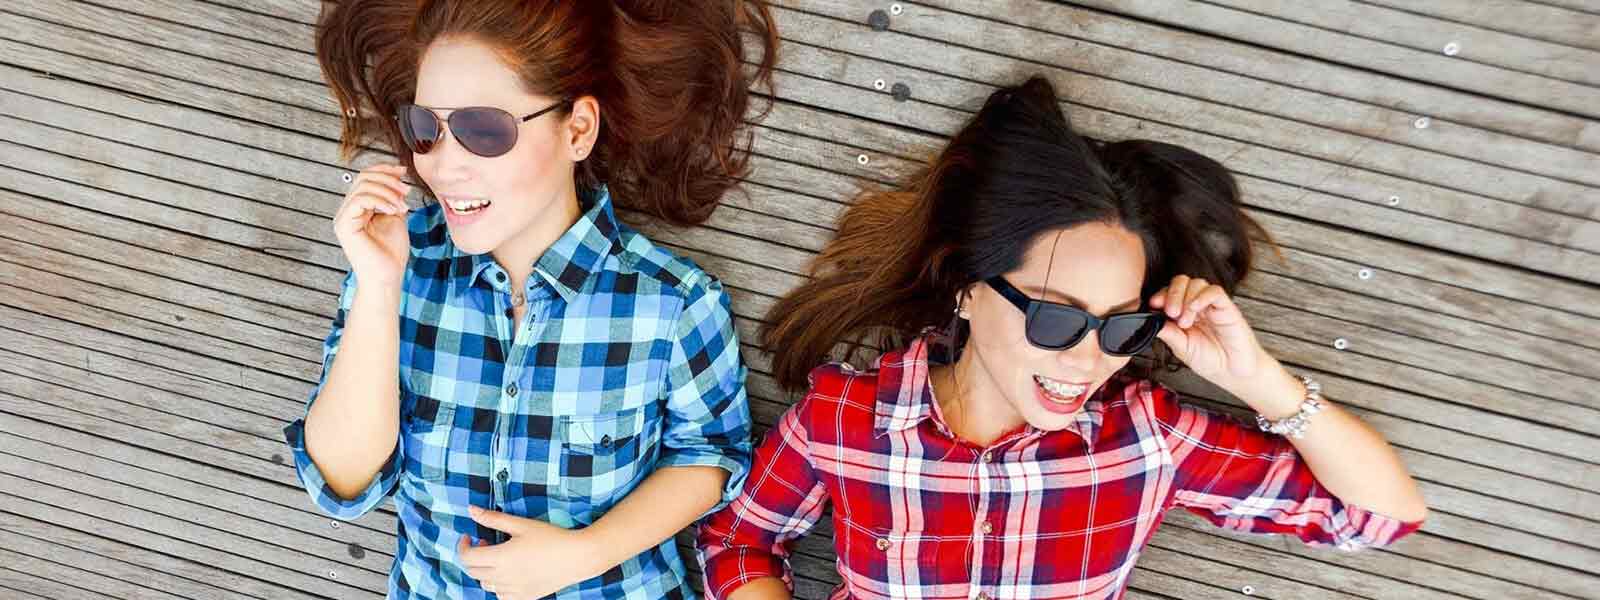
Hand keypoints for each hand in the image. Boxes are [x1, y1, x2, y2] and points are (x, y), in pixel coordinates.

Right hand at [333, 163, 411, 287]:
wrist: (387, 276)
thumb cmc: (391, 253)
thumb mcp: (395, 216)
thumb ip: (393, 197)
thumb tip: (397, 174)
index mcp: (358, 208)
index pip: (365, 178)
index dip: (384, 170)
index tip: (403, 172)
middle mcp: (347, 211)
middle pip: (363, 178)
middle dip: (388, 180)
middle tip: (406, 191)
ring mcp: (343, 218)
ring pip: (362, 186)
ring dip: (387, 191)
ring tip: (402, 206)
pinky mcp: (344, 225)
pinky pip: (359, 200)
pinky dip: (380, 200)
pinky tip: (394, 210)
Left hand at [458, 505, 604, 598]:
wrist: (577, 557)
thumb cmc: (551, 537)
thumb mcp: (521, 524)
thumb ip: (493, 518)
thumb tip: (471, 509)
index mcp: (501, 558)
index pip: (467, 557)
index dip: (463, 546)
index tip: (469, 536)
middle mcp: (504, 577)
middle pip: (473, 571)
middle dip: (474, 556)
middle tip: (487, 543)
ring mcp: (513, 590)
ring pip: (485, 584)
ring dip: (485, 571)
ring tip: (500, 557)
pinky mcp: (524, 597)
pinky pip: (500, 595)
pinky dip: (498, 585)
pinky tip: (509, 573)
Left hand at [1148, 275, 1262, 382]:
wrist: (1234, 373)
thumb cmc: (1212, 361)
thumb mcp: (1183, 349)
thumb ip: (1169, 334)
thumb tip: (1151, 321)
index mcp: (1184, 314)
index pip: (1170, 293)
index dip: (1160, 295)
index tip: (1153, 305)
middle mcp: (1198, 307)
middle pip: (1182, 282)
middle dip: (1172, 294)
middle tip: (1171, 312)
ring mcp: (1212, 306)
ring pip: (1197, 284)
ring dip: (1186, 298)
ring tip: (1185, 321)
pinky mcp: (1227, 308)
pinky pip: (1215, 292)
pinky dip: (1202, 297)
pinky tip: (1195, 309)